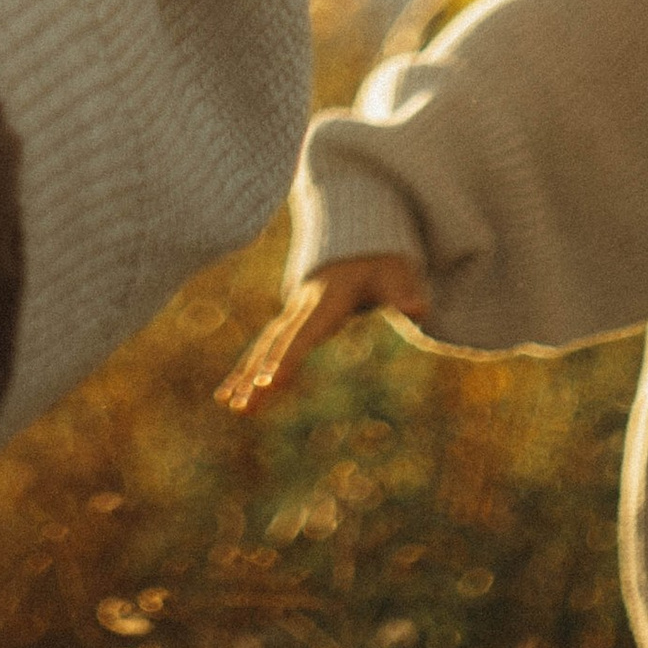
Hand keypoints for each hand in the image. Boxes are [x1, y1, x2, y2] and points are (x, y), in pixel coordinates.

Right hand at [215, 254, 427, 416]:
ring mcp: (293, 312)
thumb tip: (418, 309)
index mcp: (328, 298)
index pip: (306, 333)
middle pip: (277, 343)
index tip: (270, 383)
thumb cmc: (382, 263)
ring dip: (246, 375)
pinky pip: (263, 347)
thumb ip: (405, 291)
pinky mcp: (290, 322)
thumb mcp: (397, 273)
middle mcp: (303, 305)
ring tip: (229, 405)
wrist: (358, 240)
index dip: (288, 358)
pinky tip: (228, 394)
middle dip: (258, 375)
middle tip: (244, 407)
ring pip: (264, 346)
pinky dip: (245, 369)